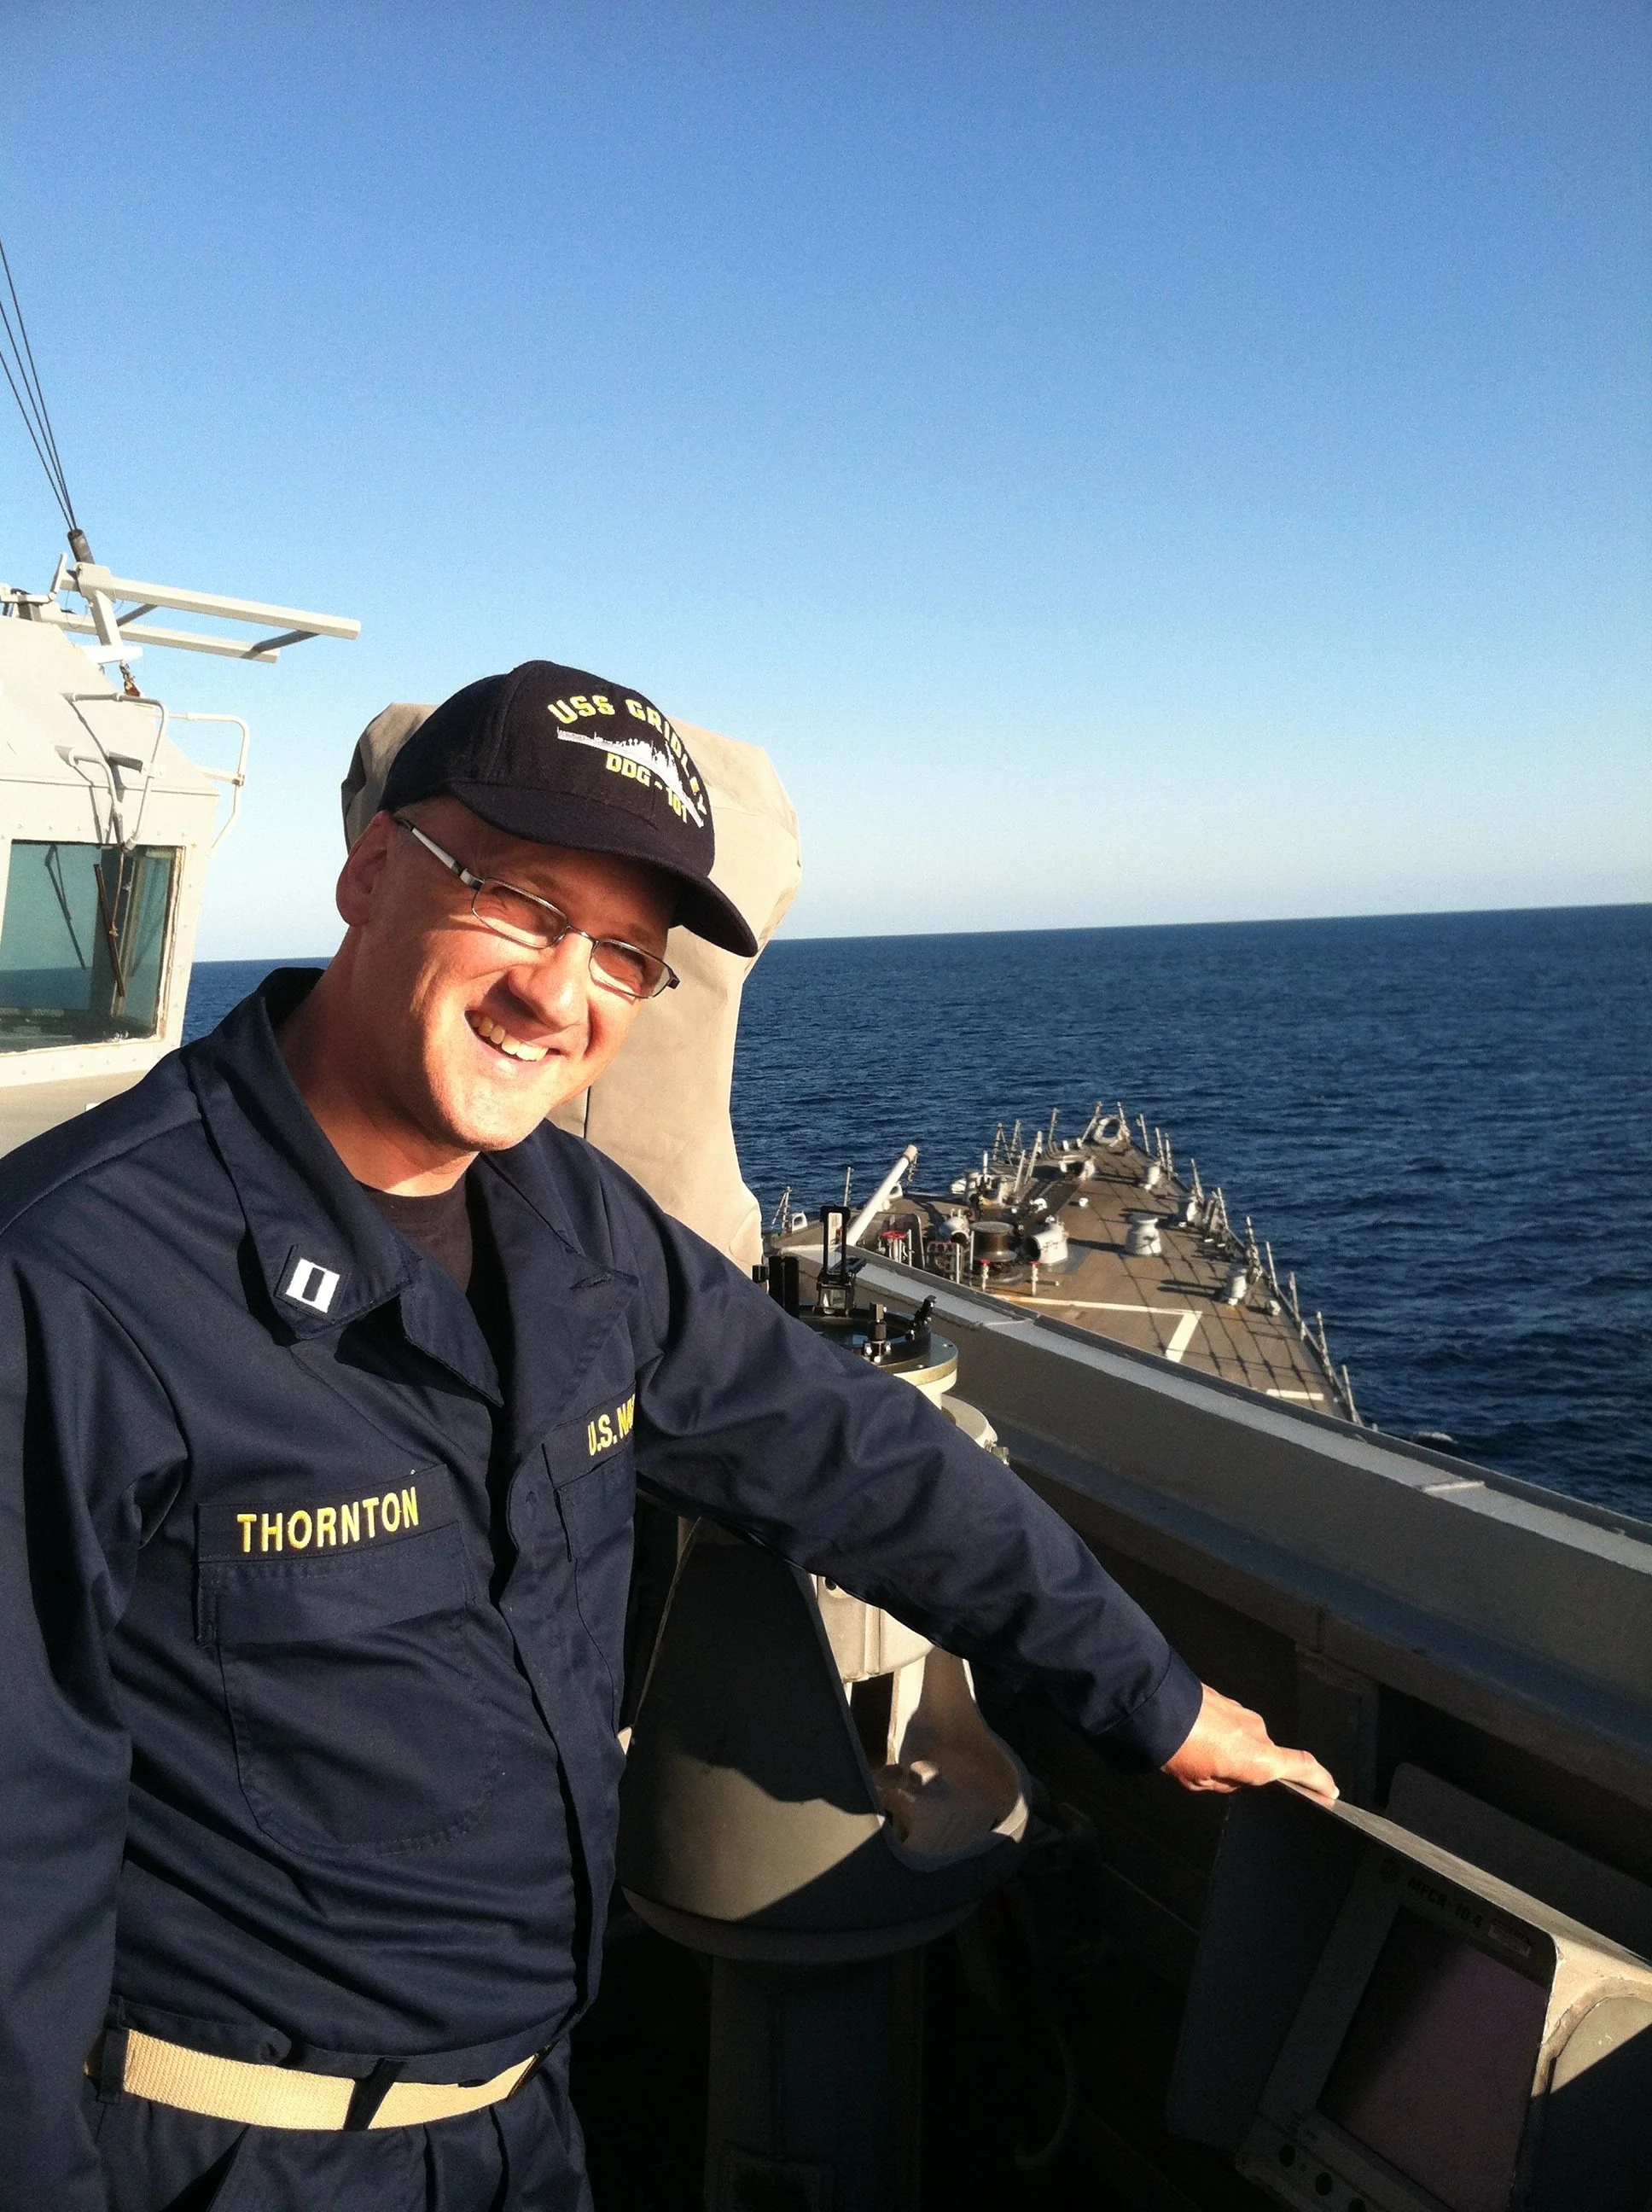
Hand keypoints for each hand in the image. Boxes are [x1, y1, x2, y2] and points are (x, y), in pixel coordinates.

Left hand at [1161, 1682, 1338, 1801]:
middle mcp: (1258, 1732)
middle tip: (1213, 1777)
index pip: (1302, 1768)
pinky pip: (1230, 1724)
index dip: (1319, 1781)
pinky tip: (1193, 1739)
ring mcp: (1242, 1711)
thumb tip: (1236, 1778)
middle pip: (1265, 1758)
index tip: (1330, 1791)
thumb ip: (1228, 1785)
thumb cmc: (1176, 1748)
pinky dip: (1219, 1734)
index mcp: (1258, 1758)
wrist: (1152, 1704)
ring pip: (1245, 1740)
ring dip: (1229, 1750)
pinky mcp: (1224, 1699)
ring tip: (1195, 1756)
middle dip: (1247, 1770)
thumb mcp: (1201, 1783)